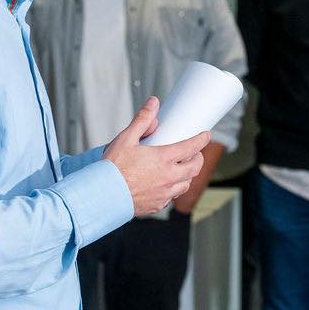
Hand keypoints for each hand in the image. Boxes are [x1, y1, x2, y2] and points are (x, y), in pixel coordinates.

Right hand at [103, 97, 209, 216]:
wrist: (102, 195)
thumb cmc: (112, 168)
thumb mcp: (126, 138)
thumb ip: (142, 120)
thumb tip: (153, 104)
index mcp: (163, 159)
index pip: (191, 147)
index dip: (202, 139)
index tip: (206, 135)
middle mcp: (168, 177)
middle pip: (194, 168)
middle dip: (198, 158)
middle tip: (195, 152)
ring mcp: (164, 193)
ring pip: (186, 184)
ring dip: (188, 175)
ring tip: (182, 168)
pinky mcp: (157, 205)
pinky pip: (172, 197)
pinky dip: (174, 189)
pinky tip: (167, 184)